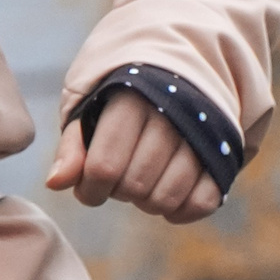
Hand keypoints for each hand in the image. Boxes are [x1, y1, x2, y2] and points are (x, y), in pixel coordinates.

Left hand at [43, 89, 221, 223]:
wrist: (178, 68)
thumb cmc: (121, 95)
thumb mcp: (89, 106)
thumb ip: (73, 145)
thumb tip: (55, 184)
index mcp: (131, 99)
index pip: (104, 167)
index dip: (91, 189)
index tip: (89, 187)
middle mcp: (170, 116)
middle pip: (135, 186)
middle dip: (119, 193)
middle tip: (118, 178)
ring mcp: (200, 136)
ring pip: (167, 198)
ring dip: (148, 203)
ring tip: (141, 183)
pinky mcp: (223, 155)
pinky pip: (202, 202)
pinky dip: (181, 211)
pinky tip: (167, 200)